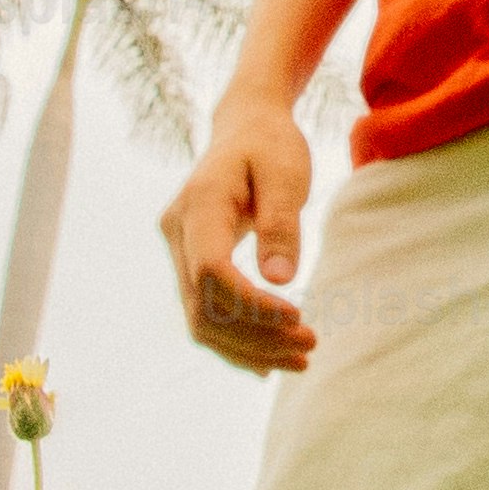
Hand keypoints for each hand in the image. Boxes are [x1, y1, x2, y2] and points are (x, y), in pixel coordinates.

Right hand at [164, 103, 319, 373]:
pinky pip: (203, 312)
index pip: (213, 270)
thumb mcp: (286, 172)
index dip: (251, 304)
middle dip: (255, 336)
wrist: (245, 126)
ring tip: (300, 359)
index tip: (298, 316)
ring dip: (247, 347)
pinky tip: (267, 363)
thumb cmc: (270, 144)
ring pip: (200, 319)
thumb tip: (279, 279)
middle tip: (311, 345)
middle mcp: (177, 230)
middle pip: (203, 305)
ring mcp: (178, 249)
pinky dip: (234, 341)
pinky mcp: (189, 262)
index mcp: (200, 203)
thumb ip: (281, 223)